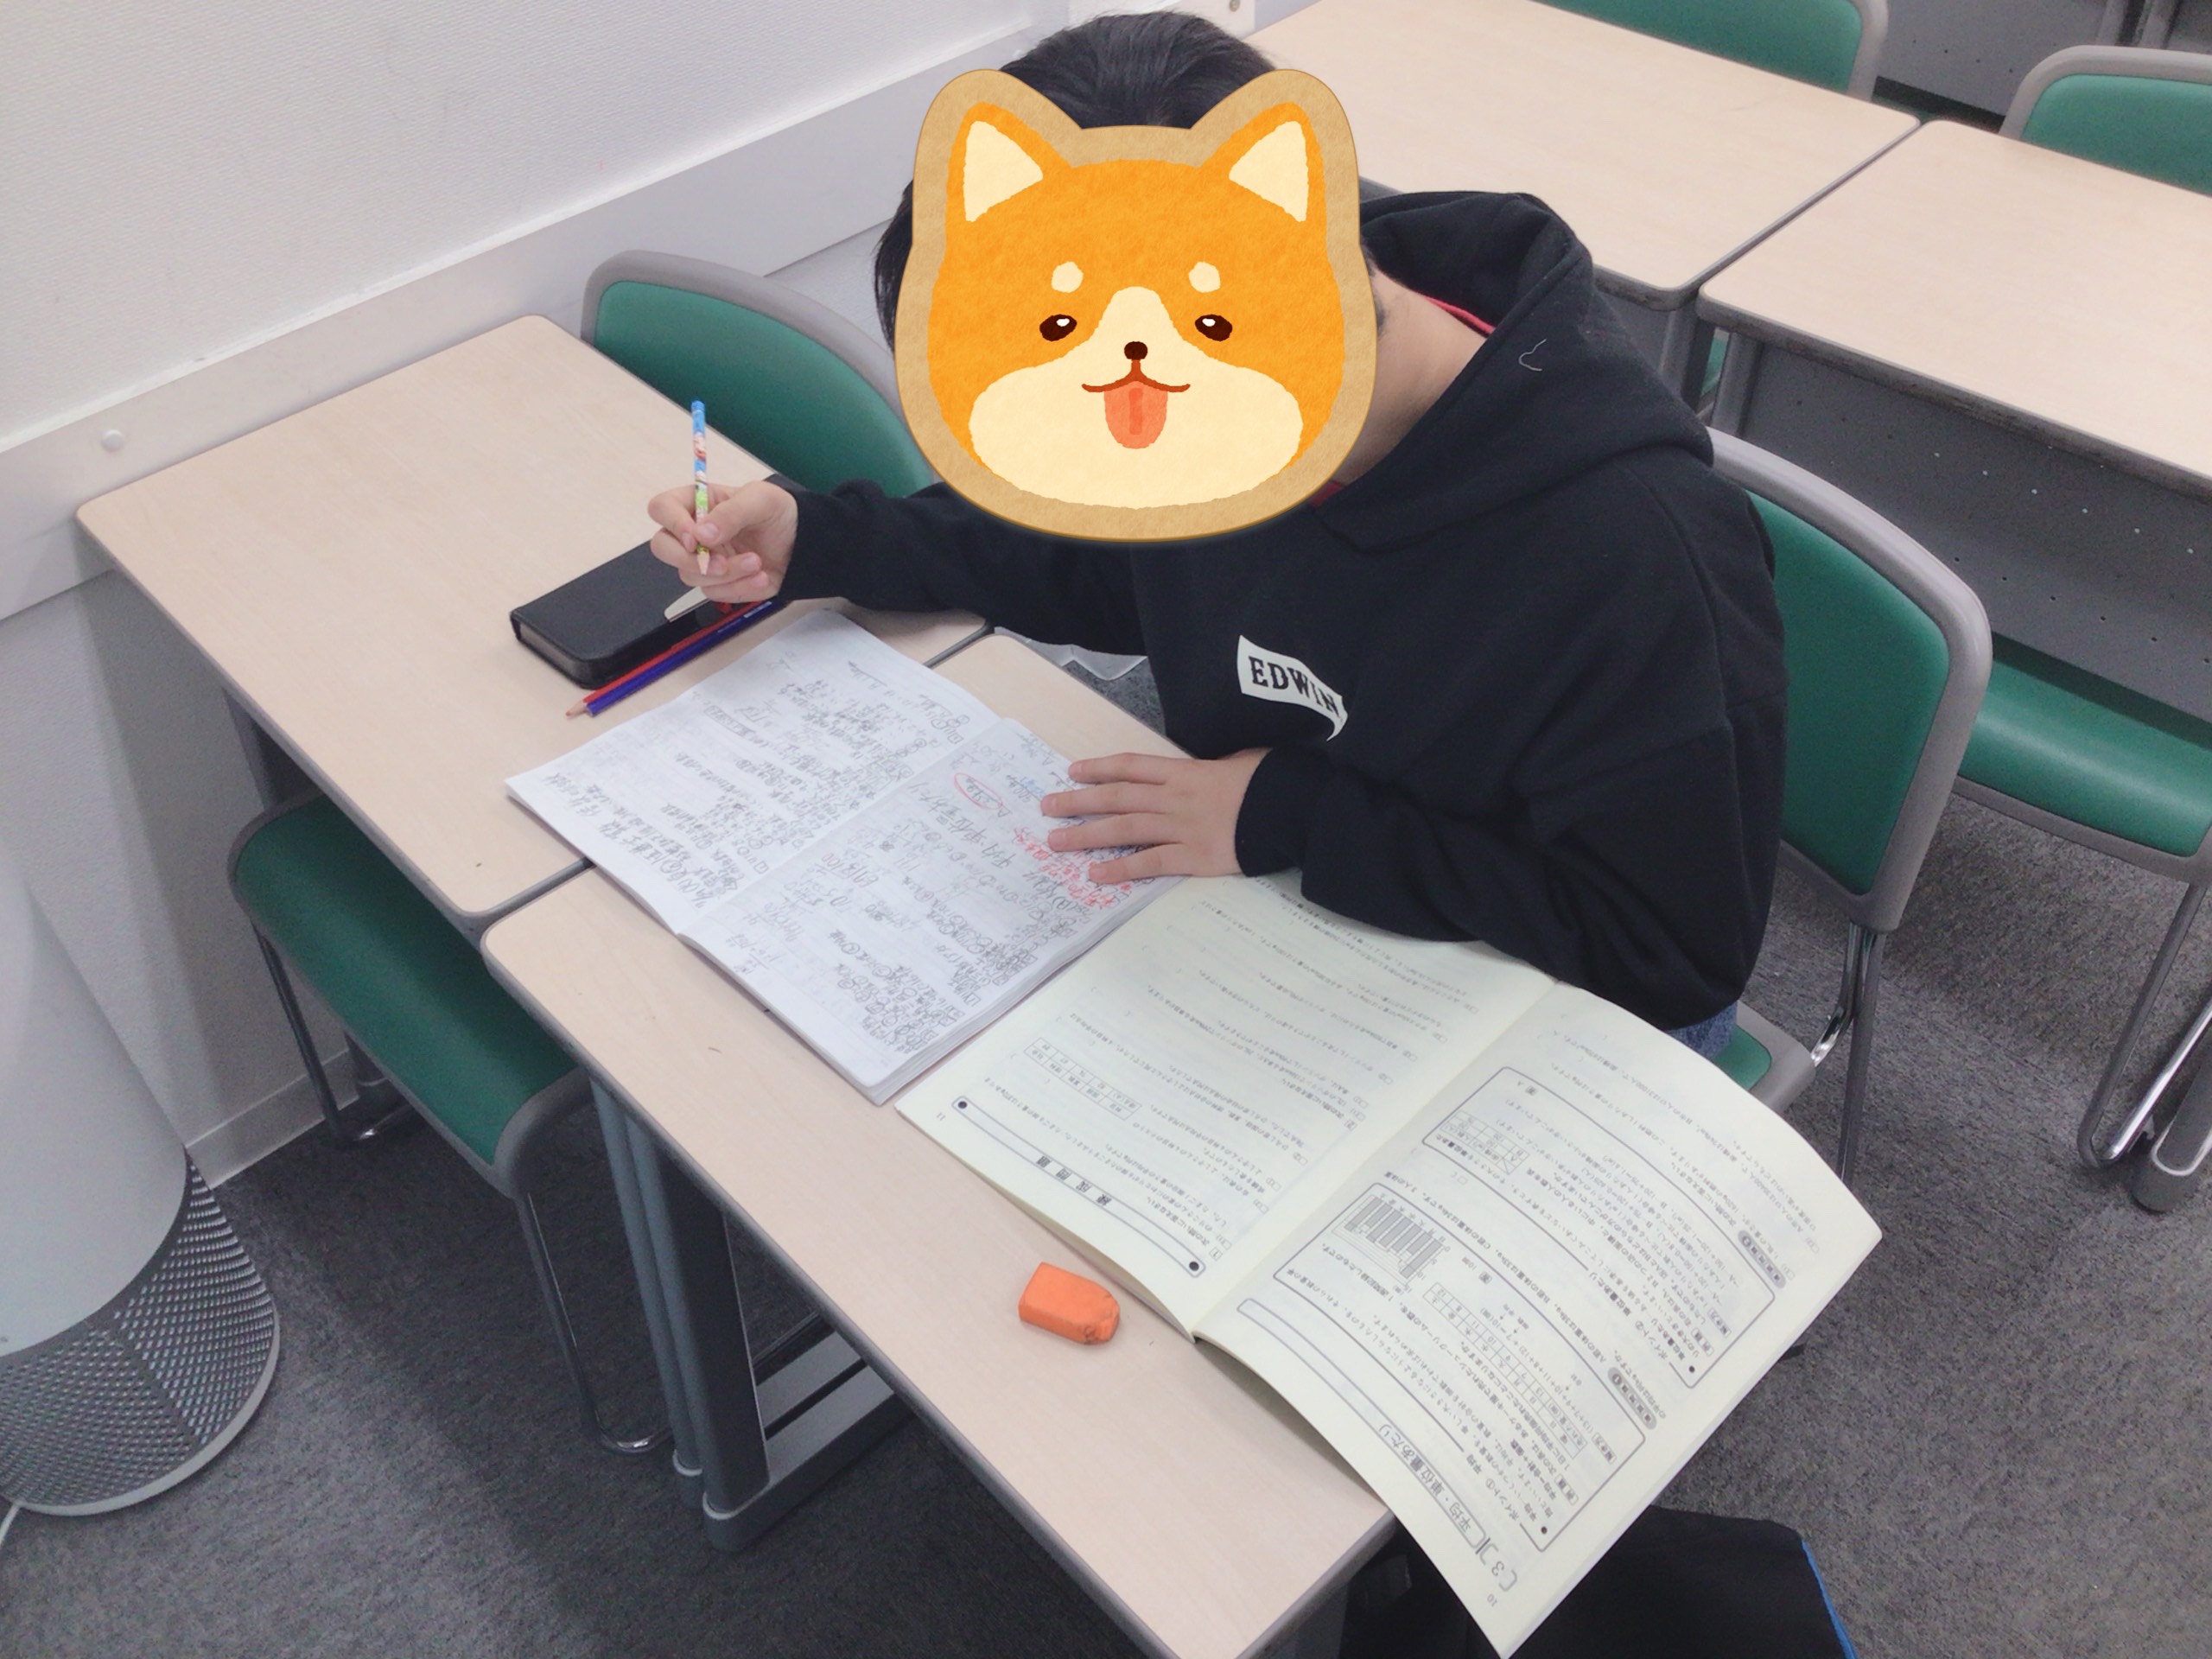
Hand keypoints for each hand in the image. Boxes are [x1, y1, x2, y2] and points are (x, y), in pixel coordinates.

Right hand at [647, 477, 798, 606]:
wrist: (802, 543)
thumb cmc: (777, 512)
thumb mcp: (760, 500)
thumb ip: (730, 514)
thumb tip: (701, 535)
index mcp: (695, 503)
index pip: (662, 508)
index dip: (672, 524)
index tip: (695, 539)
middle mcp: (692, 532)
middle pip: (663, 548)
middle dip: (688, 560)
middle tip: (721, 563)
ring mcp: (702, 560)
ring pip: (691, 575)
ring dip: (727, 574)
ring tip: (757, 562)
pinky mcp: (718, 583)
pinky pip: (715, 593)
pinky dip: (739, 588)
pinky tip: (762, 577)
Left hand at [1041, 750, 1267, 881]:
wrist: (1294, 810)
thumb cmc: (1272, 782)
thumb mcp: (1242, 760)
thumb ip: (1216, 765)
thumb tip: (1209, 767)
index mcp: (1186, 771)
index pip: (1132, 767)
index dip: (1100, 768)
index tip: (1072, 772)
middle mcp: (1176, 798)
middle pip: (1117, 797)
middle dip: (1078, 802)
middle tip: (1047, 807)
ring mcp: (1182, 828)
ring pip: (1124, 830)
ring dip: (1086, 835)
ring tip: (1056, 841)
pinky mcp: (1194, 858)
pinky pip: (1150, 863)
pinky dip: (1121, 869)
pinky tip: (1096, 874)